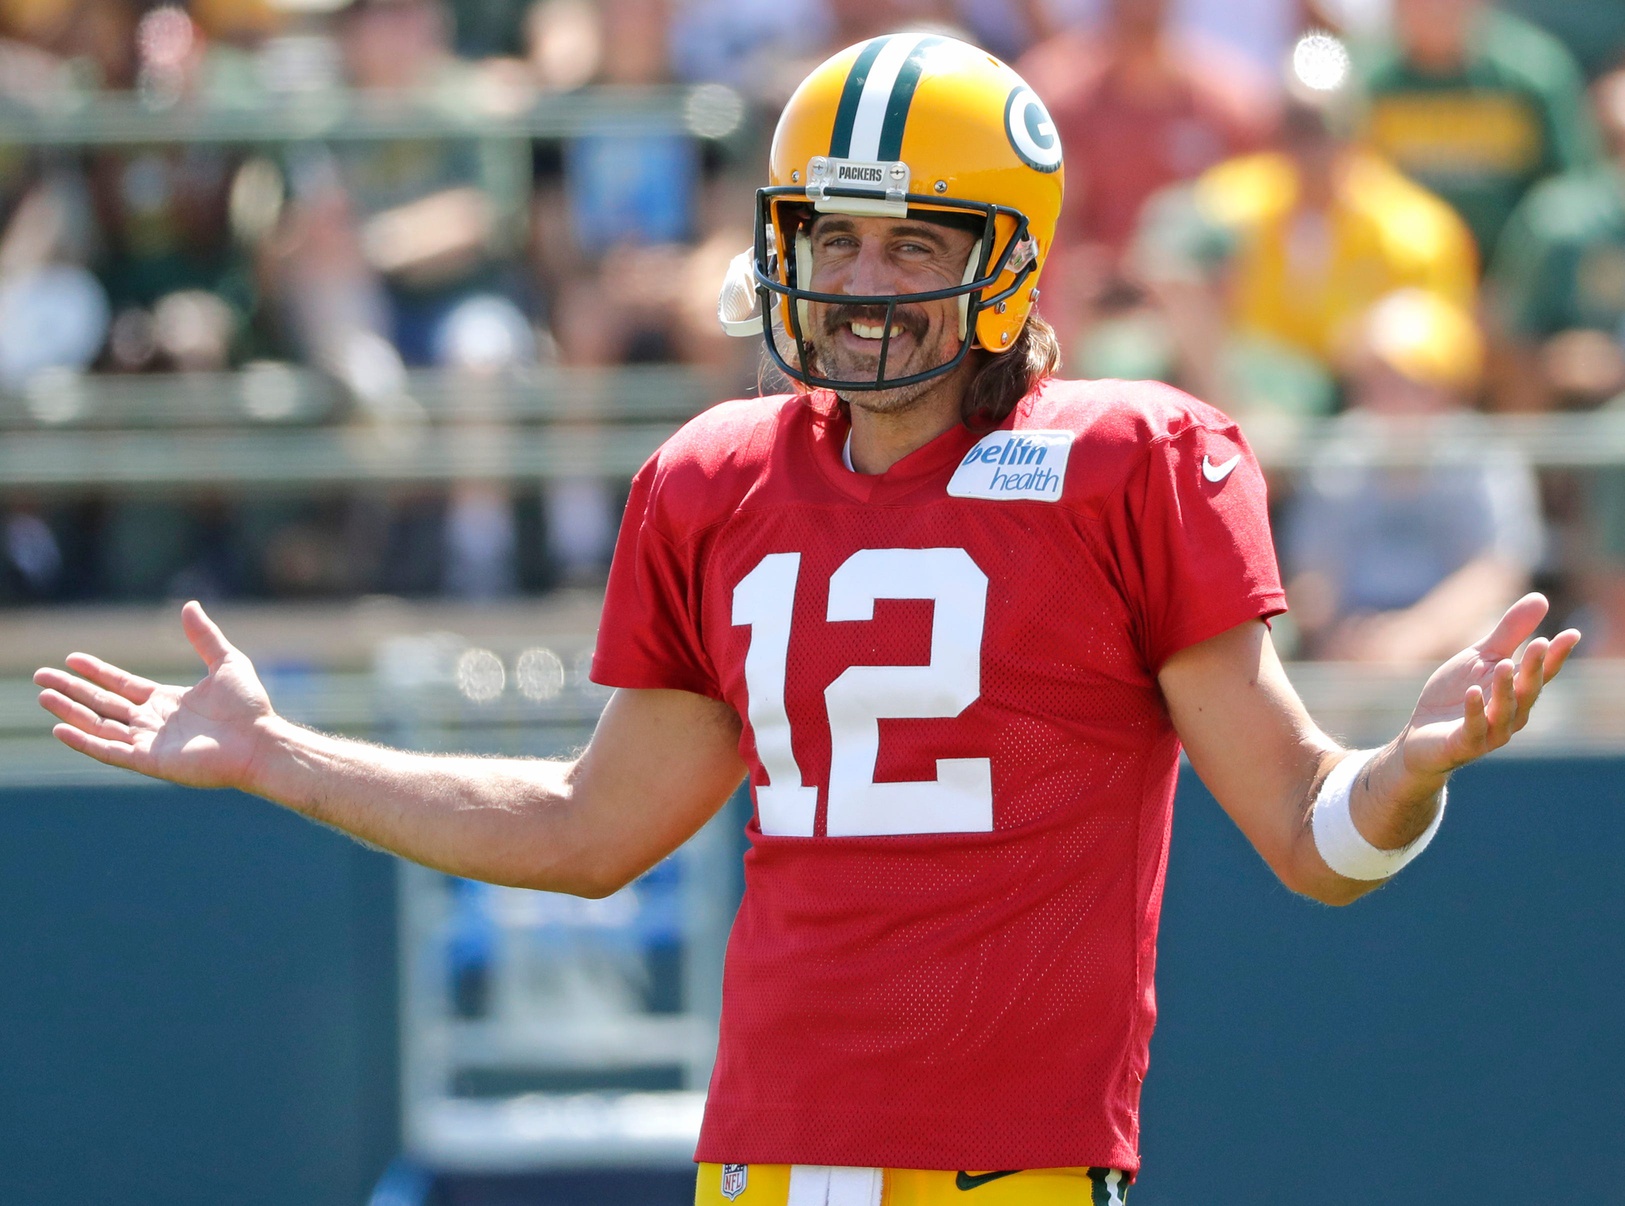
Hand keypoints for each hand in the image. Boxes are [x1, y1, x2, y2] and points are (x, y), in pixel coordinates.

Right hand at [34, 601, 276, 789]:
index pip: (122, 685)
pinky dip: (84, 741)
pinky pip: (109, 751)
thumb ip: (204, 636)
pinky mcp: (150, 762)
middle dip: (72, 690)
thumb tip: (190, 605)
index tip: (71, 659)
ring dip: (71, 712)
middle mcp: (154, 722)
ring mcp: (150, 743)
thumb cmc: (249, 706)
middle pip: (103, 704)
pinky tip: (60, 729)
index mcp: (168, 702)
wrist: (260, 741)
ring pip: (100, 725)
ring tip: (44, 696)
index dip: (96, 673)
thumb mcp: (226, 661)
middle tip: (41, 676)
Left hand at [1399, 593, 1580, 778]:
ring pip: (1504, 710)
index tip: (1572, 634)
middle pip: (1527, 691)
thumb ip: (1509, 633)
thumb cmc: (1456, 694)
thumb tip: (1542, 598)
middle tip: (1540, 643)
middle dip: (1534, 668)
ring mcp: (1490, 733)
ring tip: (1505, 663)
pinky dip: (1475, 710)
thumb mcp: (1481, 658)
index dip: (1557, 655)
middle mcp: (1511, 715)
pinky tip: (1473, 691)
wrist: (1420, 734)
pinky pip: (1473, 728)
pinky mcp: (1464, 744)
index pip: (1542, 673)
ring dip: (1506, 688)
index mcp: (1518, 693)